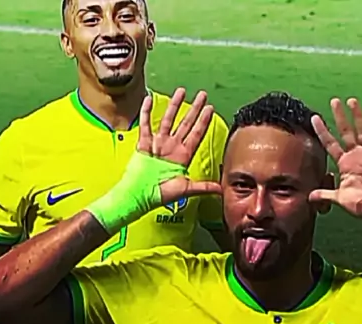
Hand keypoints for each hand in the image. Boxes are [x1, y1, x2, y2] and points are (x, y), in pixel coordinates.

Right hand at [137, 87, 221, 204]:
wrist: (140, 194)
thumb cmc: (161, 194)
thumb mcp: (185, 189)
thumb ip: (203, 186)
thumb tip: (221, 190)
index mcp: (183, 156)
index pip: (196, 134)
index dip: (204, 121)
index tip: (210, 108)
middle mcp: (172, 147)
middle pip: (185, 123)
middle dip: (195, 109)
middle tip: (203, 95)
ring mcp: (158, 144)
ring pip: (168, 119)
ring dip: (175, 105)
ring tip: (181, 91)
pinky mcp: (144, 144)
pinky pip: (145, 124)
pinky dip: (146, 112)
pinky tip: (148, 100)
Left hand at [310, 98, 361, 224]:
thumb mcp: (341, 199)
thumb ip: (326, 195)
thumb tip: (309, 196)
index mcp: (345, 164)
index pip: (330, 144)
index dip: (322, 131)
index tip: (314, 118)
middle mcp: (357, 156)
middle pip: (346, 132)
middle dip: (339, 117)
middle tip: (334, 101)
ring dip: (357, 116)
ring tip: (351, 101)